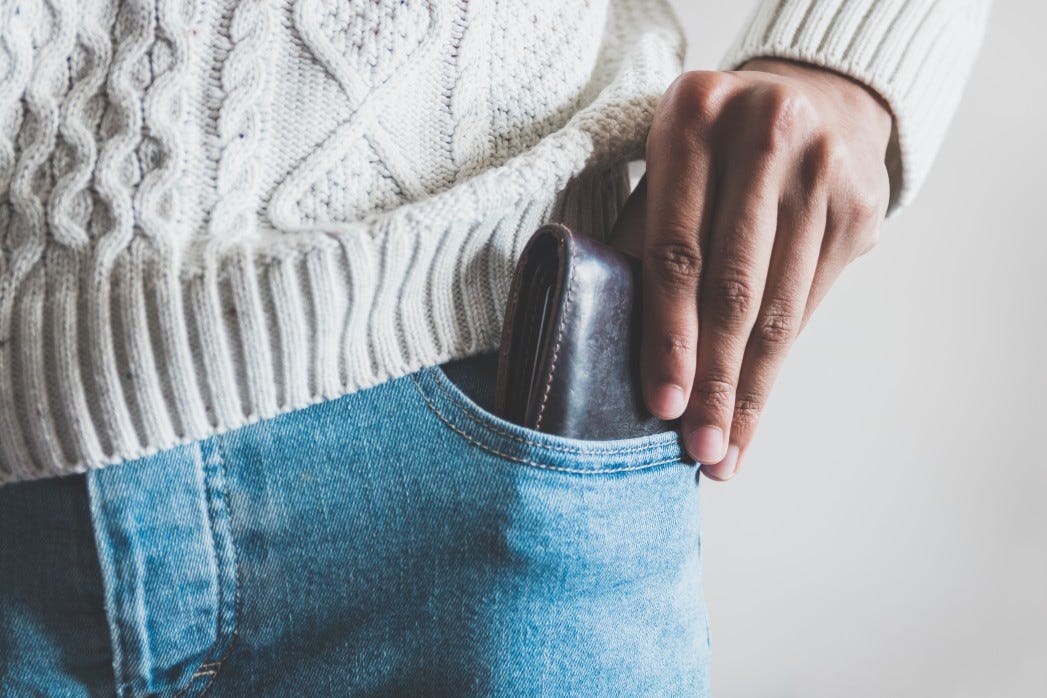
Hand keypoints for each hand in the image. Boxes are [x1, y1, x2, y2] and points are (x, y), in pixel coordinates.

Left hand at [610, 58, 892, 479]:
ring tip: (727, 448)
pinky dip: (781, 359)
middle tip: (700, 449)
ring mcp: (825, 169)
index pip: (676, 248)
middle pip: (734, 286)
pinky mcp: (863, 207)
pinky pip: (813, 301)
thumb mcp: (664, 169)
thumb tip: (606, 336)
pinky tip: (758, 401)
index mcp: (694, 115)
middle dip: (715, 380)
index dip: (667, 333)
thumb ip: (640, 237)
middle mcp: (766, 132)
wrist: (814, 97)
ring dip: (751, 388)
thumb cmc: (711, 149)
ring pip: (781, 306)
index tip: (663, 403)